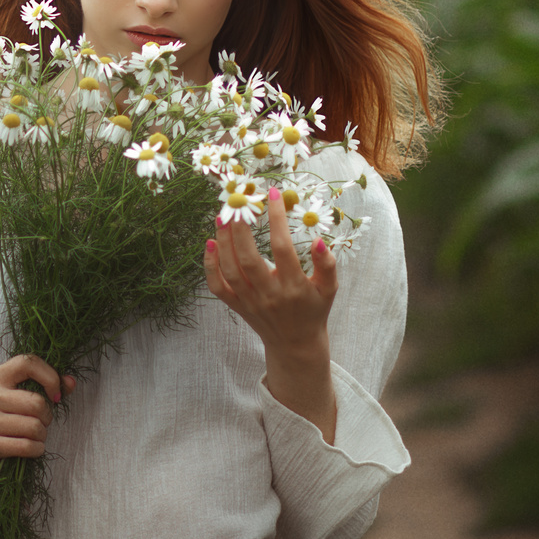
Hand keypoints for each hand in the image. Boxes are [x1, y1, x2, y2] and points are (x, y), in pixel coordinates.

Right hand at [0, 354, 76, 463]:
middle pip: (36, 402)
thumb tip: (70, 382)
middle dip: (47, 417)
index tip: (56, 396)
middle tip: (42, 422)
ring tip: (35, 436)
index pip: (28, 363)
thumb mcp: (27, 397)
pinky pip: (25, 446)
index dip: (50, 377)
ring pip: (33, 426)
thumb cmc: (10, 419)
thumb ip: (50, 385)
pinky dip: (36, 449)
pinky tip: (32, 448)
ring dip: (41, 435)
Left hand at [204, 186, 337, 352]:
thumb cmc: (313, 310)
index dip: (277, 219)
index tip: (272, 193)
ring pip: (231, 270)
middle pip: (249, 258)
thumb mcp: (329, 289)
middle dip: (241, 228)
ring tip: (223, 216)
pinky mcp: (236, 306)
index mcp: (294, 287)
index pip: (283, 248)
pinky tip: (210, 243)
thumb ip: (326, 265)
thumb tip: (318, 240)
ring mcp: (249, 301)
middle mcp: (269, 294)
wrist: (295, 344)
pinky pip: (218, 286)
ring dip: (223, 241)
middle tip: (239, 203)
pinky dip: (210, 266)